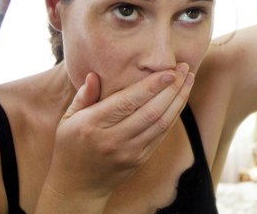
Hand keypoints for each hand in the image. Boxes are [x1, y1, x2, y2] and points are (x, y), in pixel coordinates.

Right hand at [39, 64, 193, 205]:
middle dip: (172, 88)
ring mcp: (129, 152)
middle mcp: (112, 139)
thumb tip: (94, 75)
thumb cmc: (71, 146)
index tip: (169, 70)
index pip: (127, 102)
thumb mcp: (68, 120)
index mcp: (92, 125)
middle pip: (150, 112)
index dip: (151, 86)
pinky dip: (174, 114)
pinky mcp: (140, 159)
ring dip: (178, 99)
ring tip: (188, 79)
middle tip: (184, 68)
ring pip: (160, 123)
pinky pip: (162, 134)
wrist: (77, 187)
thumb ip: (83, 97)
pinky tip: (180, 98)